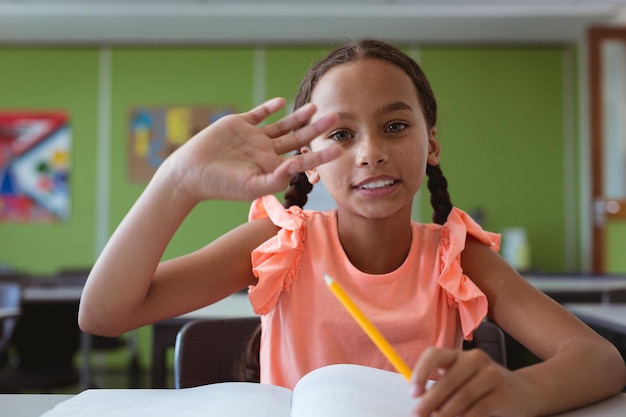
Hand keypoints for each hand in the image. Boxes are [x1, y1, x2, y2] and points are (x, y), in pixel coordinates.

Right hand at [160, 97, 341, 202]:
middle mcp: (266, 151)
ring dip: (299, 116)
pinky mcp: (239, 124)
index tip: (339, 148)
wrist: (191, 173)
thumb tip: (297, 165)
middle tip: (336, 117)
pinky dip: (270, 107)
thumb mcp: (252, 186)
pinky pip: (259, 114)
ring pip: (282, 124)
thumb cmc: (221, 185)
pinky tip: (282, 101)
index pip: (302, 160)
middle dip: (316, 128)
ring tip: (315, 107)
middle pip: (297, 138)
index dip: (321, 155)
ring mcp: (254, 137)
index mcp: (272, 168)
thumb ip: (277, 177)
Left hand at [410, 347, 536, 416]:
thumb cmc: (483, 387)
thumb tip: (421, 405)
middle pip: (447, 380)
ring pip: (462, 397)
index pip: (434, 355)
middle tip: (418, 415)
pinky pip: (478, 409)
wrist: (523, 391)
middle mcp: (474, 359)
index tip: (413, 392)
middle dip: (429, 402)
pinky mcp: (503, 392)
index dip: (420, 372)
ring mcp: (491, 374)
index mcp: (458, 355)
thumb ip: (442, 390)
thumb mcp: (461, 382)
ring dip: (446, 413)